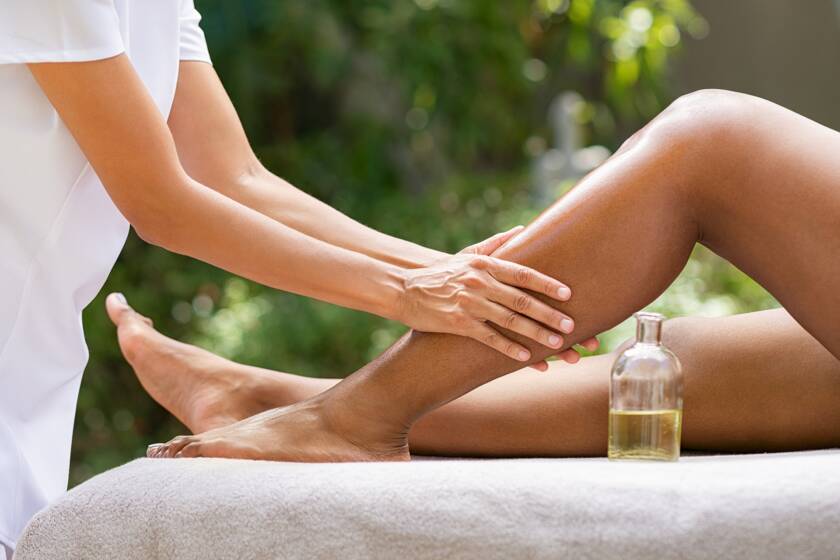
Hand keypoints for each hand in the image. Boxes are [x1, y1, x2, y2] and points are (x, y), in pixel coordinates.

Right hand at [396, 226, 581, 361]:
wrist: (405, 288)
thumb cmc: (442, 272)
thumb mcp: (468, 254)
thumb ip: (497, 243)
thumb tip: (523, 229)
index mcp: (486, 265)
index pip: (523, 273)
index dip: (547, 284)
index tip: (568, 294)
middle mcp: (480, 282)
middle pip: (522, 299)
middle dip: (550, 313)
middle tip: (572, 324)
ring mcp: (469, 303)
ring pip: (510, 320)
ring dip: (536, 333)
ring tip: (558, 344)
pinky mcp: (458, 323)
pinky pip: (489, 338)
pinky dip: (508, 348)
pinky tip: (525, 357)